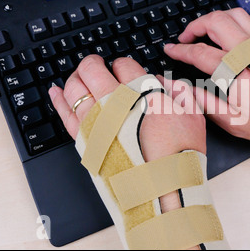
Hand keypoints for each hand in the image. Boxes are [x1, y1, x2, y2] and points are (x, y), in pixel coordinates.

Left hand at [48, 55, 205, 211]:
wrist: (165, 187)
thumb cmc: (180, 153)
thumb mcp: (193, 114)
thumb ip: (179, 90)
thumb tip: (162, 81)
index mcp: (142, 91)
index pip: (123, 65)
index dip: (123, 64)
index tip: (124, 70)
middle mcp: (115, 102)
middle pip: (92, 70)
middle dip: (93, 63)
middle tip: (95, 63)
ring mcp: (97, 121)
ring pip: (75, 88)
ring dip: (76, 77)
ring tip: (79, 76)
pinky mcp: (85, 140)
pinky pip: (64, 113)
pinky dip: (58, 99)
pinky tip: (56, 91)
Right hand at [164, 8, 249, 144]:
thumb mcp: (234, 122)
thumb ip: (206, 104)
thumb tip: (185, 90)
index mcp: (236, 72)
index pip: (200, 52)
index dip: (181, 50)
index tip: (171, 50)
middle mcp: (249, 52)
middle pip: (216, 22)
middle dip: (195, 25)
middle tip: (186, 37)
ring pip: (234, 15)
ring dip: (215, 18)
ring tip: (205, 30)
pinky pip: (249, 22)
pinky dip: (232, 22)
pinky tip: (228, 35)